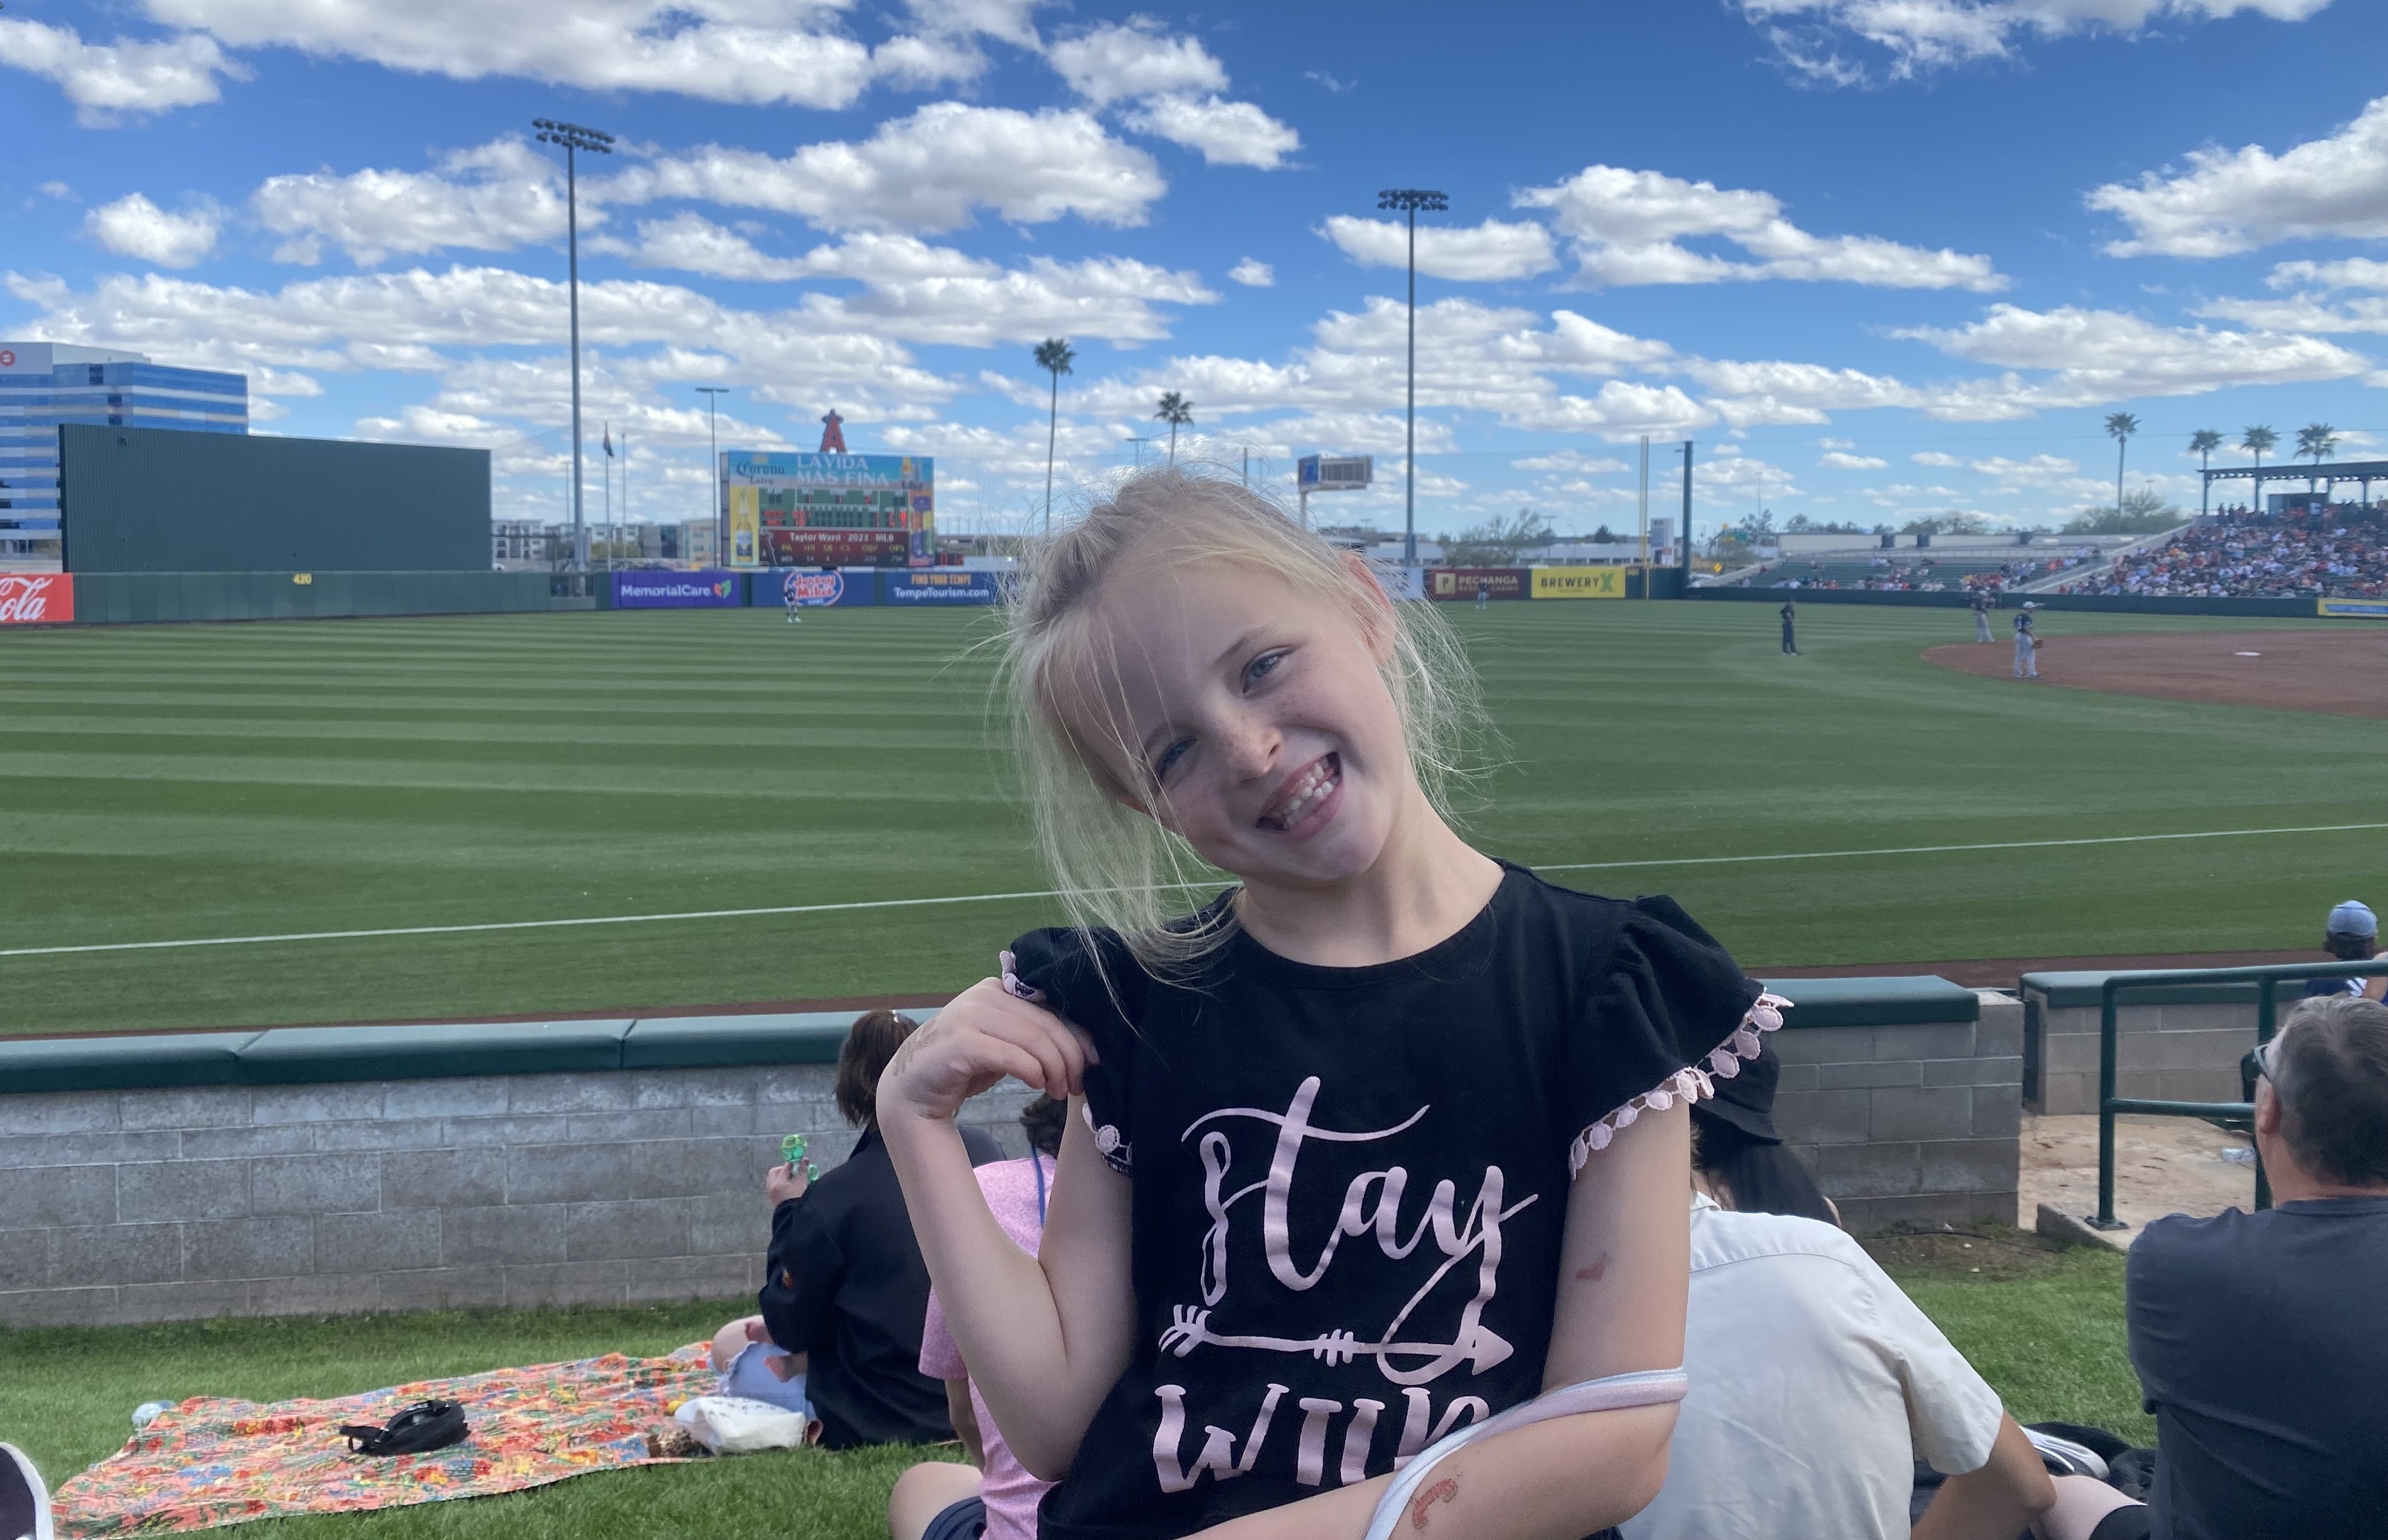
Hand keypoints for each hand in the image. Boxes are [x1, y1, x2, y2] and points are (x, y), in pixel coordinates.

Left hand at [766, 1160, 811, 1205]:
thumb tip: (804, 1160)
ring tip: (790, 1179)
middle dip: (783, 1169)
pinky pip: (773, 1187)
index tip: (797, 1162)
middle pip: (774, 1173)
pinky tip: (788, 1187)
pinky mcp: (773, 1199)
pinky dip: (779, 1184)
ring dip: (780, 1177)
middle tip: (792, 1171)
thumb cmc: (800, 1198)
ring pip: (772, 1180)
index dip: (791, 1164)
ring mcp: (771, 1194)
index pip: (784, 1168)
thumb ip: (803, 1170)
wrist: (795, 1215)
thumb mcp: (802, 1182)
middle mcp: (772, 1187)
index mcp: (778, 1183)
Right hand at [877, 977, 1096, 1126]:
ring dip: (1055, 1070)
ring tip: (1059, 1091)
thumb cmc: (965, 1065)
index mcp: (1000, 988)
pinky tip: (1038, 1085)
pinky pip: (1010, 1055)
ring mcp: (970, 1016)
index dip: (1079, 1036)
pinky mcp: (960, 1043)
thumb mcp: (1004, 1042)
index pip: (1052, 1007)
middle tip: (1076, 1085)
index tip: (1093, 1063)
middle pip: (1047, 1024)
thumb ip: (1033, 1034)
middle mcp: (985, 995)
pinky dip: (1032, 1072)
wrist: (912, 1088)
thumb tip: (1085, 1045)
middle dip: (1070, 1058)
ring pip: (1033, 1039)